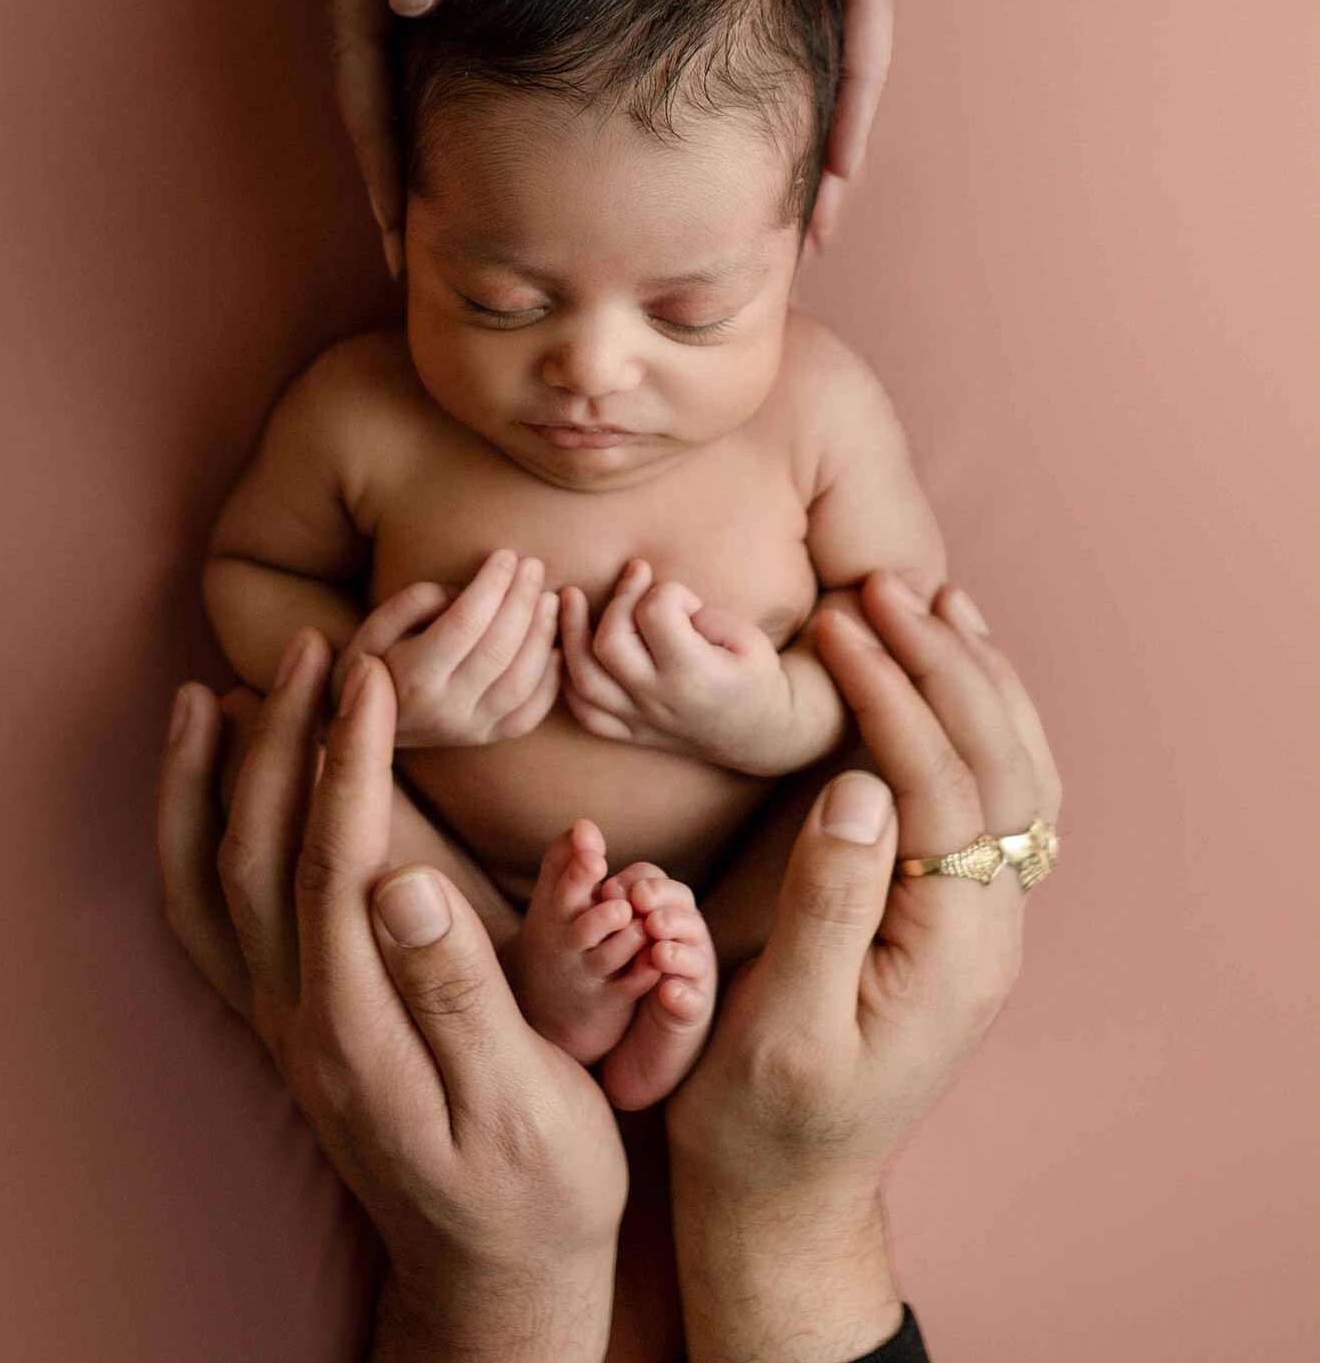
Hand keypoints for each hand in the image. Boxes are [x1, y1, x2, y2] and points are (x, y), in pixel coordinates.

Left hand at [157, 632, 624, 1361]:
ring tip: (217, 694)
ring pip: (212, 887)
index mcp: (360, 1028)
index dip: (349, 759)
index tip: (373, 674)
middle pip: (259, 855)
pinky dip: (194, 849)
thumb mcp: (526, 1101)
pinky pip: (211, 928)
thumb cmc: (534, 1187)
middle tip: (314, 647)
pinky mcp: (286, 1029)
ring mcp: (280, 1027)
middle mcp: (298, 1022)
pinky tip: (211, 795)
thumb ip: (462, 991)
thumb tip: (406, 882)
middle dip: (281, 739)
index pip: (335, 862)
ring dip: (209, 785)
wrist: (493, 1277)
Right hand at [331, 0, 580, 275]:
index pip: (364, 72)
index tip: (402, 247)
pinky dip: (433, 75)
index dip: (382, 165)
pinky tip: (471, 104)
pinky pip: (420, 10)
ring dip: (408, 135)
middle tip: (421, 260)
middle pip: (368, 82)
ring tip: (444, 208)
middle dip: (390, 176)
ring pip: (390, 55)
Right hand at [339, 549, 561, 745]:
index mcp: (413, 677)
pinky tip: (557, 647)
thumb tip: (466, 592)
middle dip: (522, 600)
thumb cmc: (375, 660)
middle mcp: (444, 709)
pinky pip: (530, 714)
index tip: (505, 555)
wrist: (366, 726)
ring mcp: (469, 729)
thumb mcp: (375, 626)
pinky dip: (551, 680)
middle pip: (498, 650)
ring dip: (542, 635)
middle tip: (533, 566)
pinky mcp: (487, 738)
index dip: (491, 585)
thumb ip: (416, 602)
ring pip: (521, 682)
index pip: (464, 624)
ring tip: (550, 599)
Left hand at [559, 558, 791, 770]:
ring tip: (569, 597)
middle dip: (619, 598)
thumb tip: (651, 600)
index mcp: (694, 674)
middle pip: (610, 642)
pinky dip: (569, 678)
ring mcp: (640, 719)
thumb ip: (701, 616)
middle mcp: (659, 699)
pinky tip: (570, 647)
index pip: (656, 613)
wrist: (760, 733)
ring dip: (570, 632)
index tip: (687, 599)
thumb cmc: (754, 675)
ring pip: (584, 677)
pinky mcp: (629, 732)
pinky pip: (584, 711)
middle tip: (636, 578)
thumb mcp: (748, 637)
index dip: (669, 591)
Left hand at [572, 0, 894, 242]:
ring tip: (757, 195)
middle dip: (829, 139)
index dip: (855, 113)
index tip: (829, 199)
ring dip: (788, 113)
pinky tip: (698, 108)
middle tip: (799, 233)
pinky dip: (737, 65)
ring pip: (794, 30)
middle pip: (840, 43)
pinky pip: (745, 0)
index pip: (865, 18)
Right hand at [665, 574, 1062, 1358]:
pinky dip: (980, 722)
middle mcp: (991, 929)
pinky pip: (996, 798)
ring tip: (927, 599)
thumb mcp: (779, 1027)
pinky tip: (948, 677)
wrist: (785, 1194)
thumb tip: (860, 787)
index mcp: (952, 951)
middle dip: (941, 664)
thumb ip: (826, 906)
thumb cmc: (763, 1121)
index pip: (941, 786)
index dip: (892, 695)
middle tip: (876, 585)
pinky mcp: (956, 914)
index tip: (836, 623)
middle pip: (997, 765)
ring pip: (1016, 774)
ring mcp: (984, 921)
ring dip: (976, 679)